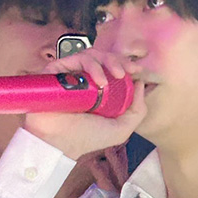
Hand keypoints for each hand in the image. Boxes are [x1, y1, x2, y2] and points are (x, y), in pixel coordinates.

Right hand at [24, 49, 146, 159]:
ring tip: (111, 78)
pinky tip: (99, 81)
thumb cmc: (86, 138)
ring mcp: (71, 75)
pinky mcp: (57, 71)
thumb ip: (137, 110)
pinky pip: (75, 58)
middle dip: (118, 61)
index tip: (136, 71)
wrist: (60, 143)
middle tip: (124, 72)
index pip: (113, 68)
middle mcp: (85, 80)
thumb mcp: (120, 129)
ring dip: (106, 62)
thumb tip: (140, 83)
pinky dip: (91, 65)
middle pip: (104, 57)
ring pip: (91, 54)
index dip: (125, 65)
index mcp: (99, 90)